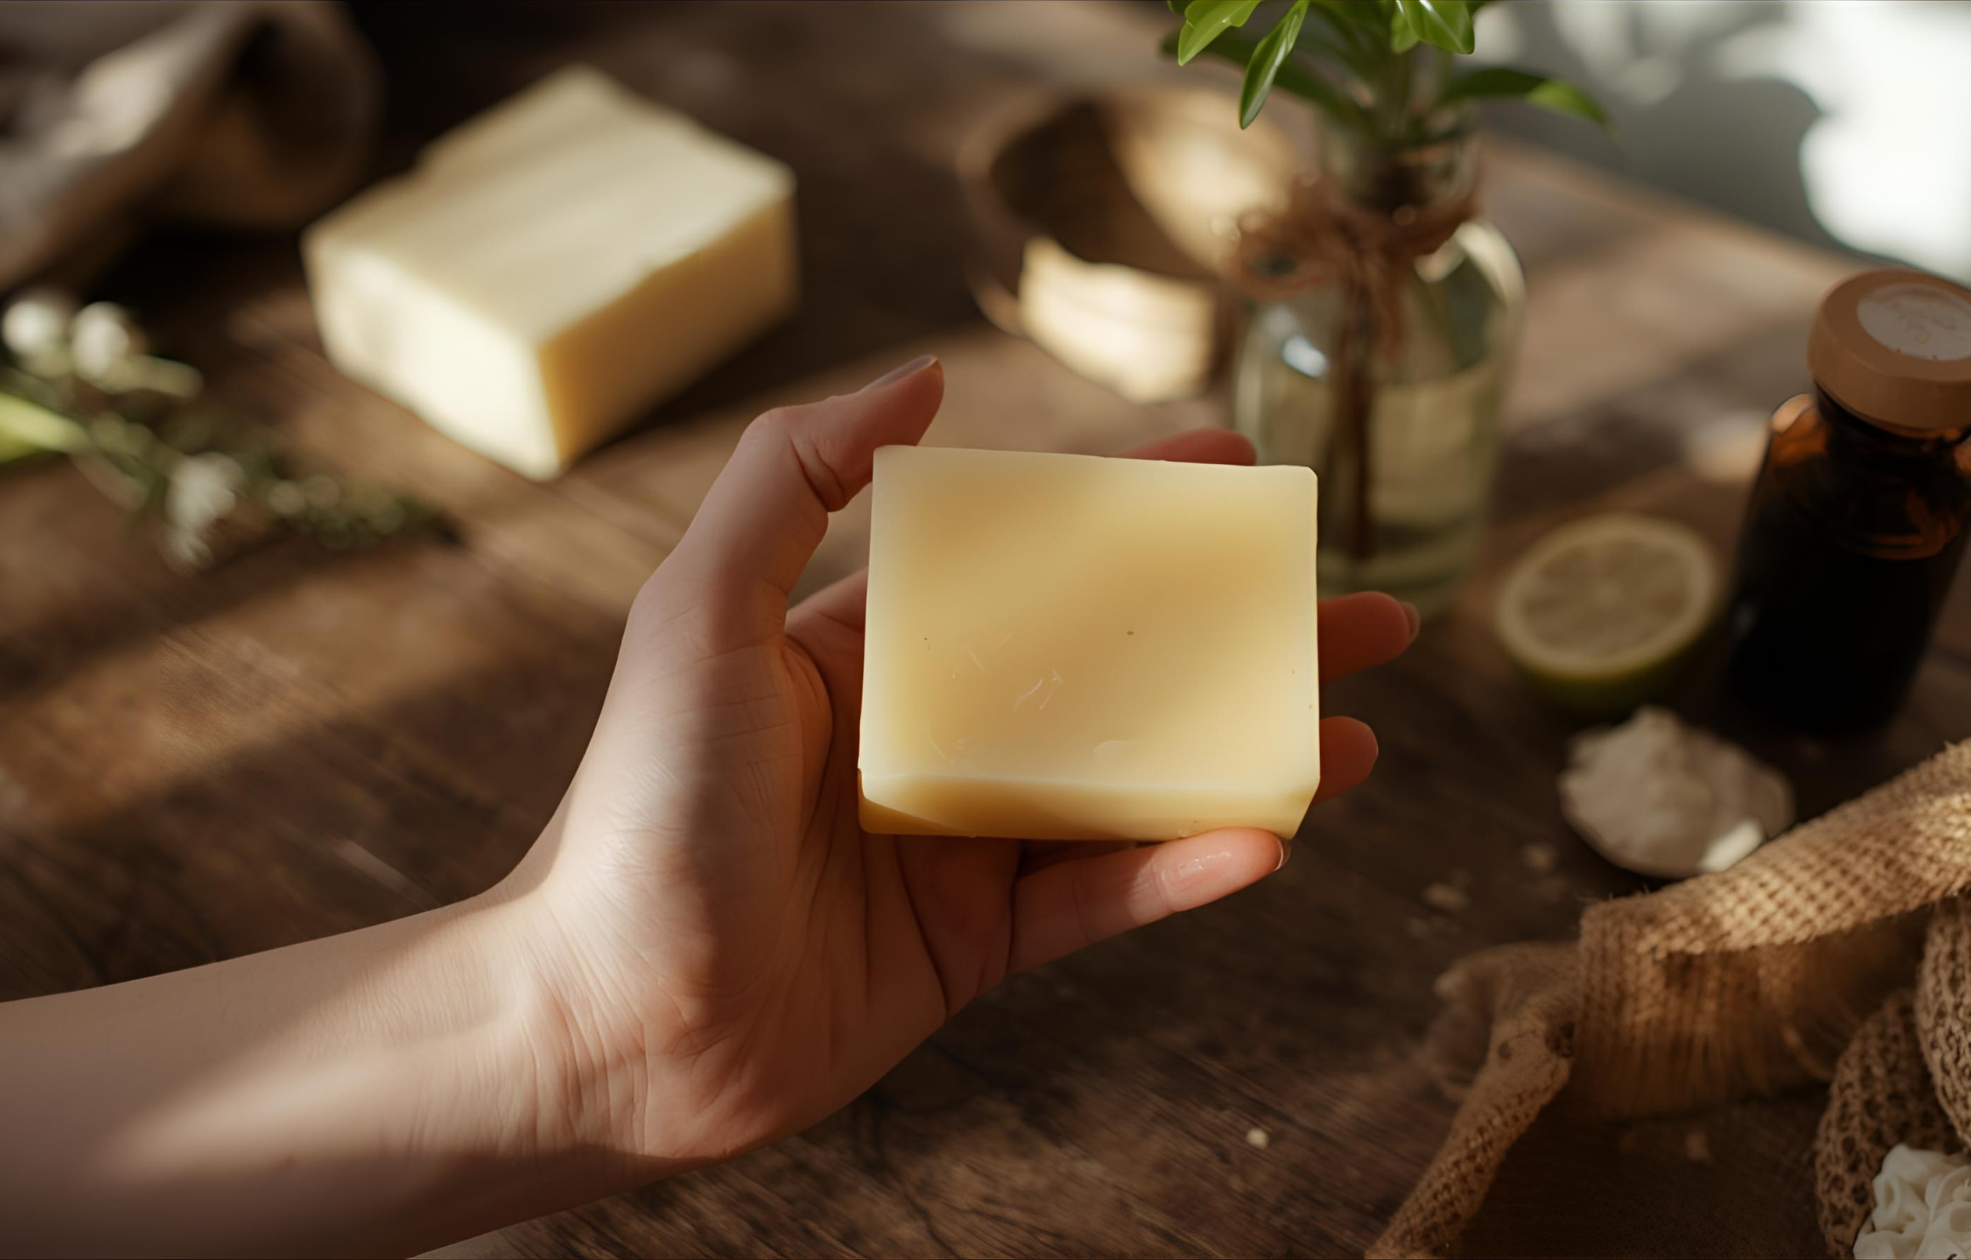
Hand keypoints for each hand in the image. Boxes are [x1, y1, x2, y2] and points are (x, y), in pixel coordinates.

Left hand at [513, 357, 1417, 1171]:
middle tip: (1362, 613)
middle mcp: (935, 737)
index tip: (1241, 469)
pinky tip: (1268, 839)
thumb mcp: (699, 611)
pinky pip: (1104, 899)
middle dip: (1243, 640)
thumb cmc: (640, 805)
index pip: (1036, 560)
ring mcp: (963, 845)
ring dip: (1250, 757)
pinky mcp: (978, 947)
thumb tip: (918, 377)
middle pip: (1122, 671)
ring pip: (1137, 787)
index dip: (1141, 509)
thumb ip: (790, 478)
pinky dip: (1186, 871)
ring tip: (1361, 732)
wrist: (608, 1018)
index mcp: (880, 650)